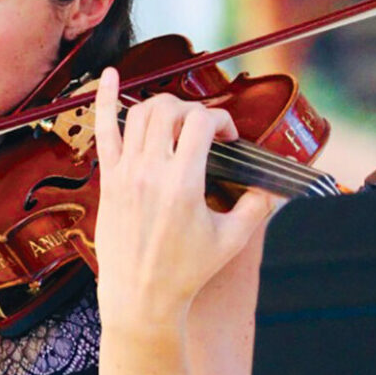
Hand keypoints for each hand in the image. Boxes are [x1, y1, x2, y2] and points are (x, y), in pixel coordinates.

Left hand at [92, 68, 272, 324]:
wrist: (141, 298)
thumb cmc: (185, 272)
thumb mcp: (231, 240)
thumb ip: (256, 207)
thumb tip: (272, 188)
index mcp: (182, 184)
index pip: (201, 123)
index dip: (220, 120)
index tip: (227, 137)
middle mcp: (150, 172)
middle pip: (170, 111)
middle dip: (194, 112)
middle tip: (203, 132)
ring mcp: (124, 174)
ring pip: (140, 113)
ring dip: (164, 107)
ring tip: (177, 121)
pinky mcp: (108, 180)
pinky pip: (103, 131)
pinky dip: (104, 99)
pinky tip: (108, 76)